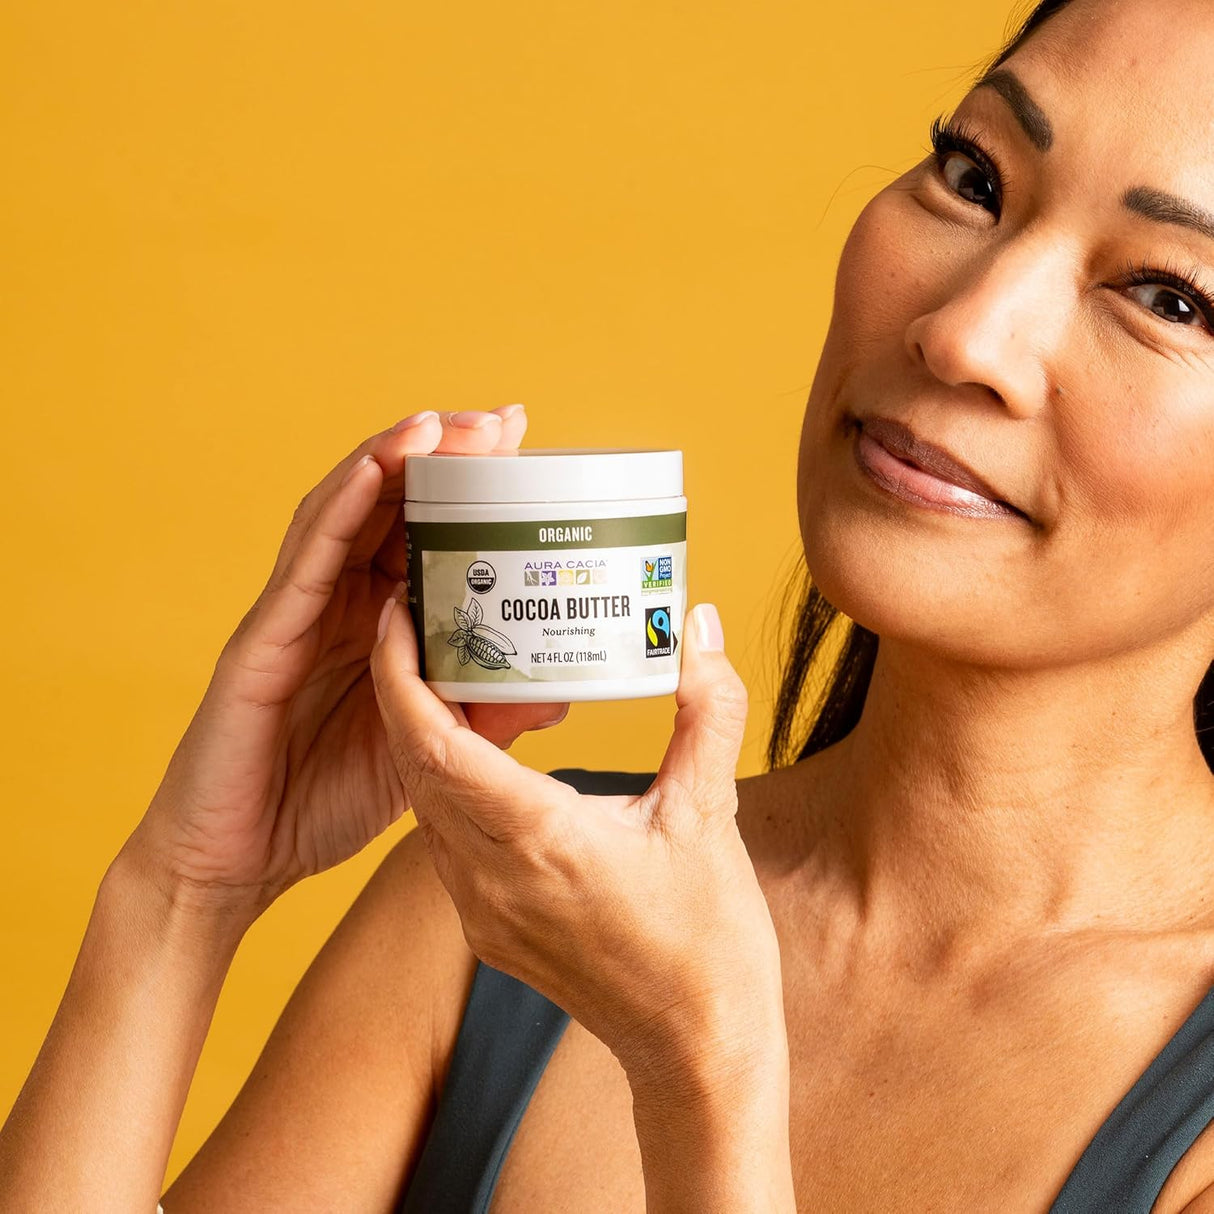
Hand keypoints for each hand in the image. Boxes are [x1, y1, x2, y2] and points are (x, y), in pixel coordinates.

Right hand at [122, 405, 570, 923]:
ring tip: (445, 424)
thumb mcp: (427, 752)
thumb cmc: (325, 800)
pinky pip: (305, 560)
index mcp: (376, 623)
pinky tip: (378, 468)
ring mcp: (298, 612)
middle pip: (392, 507)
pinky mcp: (264, 637)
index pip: (427, 533)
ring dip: (395, 459)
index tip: (527, 450)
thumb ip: (479, 717)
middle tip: (505, 422)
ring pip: (346, 513)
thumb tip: (555, 691)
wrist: (239, 863)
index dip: (472, 488)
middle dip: (446, 456)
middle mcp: (339, 603)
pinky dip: (341, 507)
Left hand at [368, 591, 786, 1093]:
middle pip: (412, 764)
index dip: (399, 674)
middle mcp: (490, 878)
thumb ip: (707, 709)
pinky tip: (480, 749)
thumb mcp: (711, 813)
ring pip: (423, 802)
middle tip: (420, 619)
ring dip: (420, 734)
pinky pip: (444, 838)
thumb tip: (699, 624)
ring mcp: (482, 908)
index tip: (395, 613)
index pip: (430, 744)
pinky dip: (446, 782)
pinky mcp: (488, 926)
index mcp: (537, 842)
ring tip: (447, 670)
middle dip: (402, 686)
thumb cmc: (707, 940)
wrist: (697, 1046)